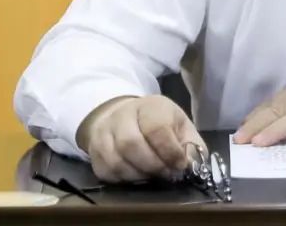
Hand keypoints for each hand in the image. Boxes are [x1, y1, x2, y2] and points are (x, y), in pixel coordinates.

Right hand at [76, 95, 204, 182]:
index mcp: (149, 105)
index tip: (180, 165)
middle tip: (166, 174)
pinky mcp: (94, 152)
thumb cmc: (158, 122)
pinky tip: (136, 176)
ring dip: (138, 175)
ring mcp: (103, 133)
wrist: (124, 116)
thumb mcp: (180, 125)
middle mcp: (122, 115)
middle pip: (131, 144)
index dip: (169, 151)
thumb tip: (191, 166)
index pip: (156, 128)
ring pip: (116, 161)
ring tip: (152, 176)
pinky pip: (106, 172)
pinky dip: (124, 180)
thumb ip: (191, 144)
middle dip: (153, 165)